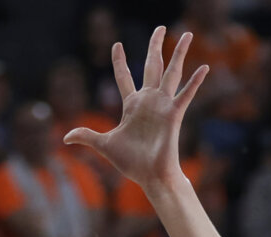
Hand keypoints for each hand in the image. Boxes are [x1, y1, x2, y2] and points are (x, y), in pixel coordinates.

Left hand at [64, 27, 207, 190]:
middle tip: (160, 26)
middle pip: (152, 66)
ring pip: (172, 73)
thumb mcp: (104, 145)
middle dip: (155, 46)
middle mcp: (148, 101)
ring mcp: (162, 106)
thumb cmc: (131, 162)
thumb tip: (65, 137)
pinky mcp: (174, 115)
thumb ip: (87, 136)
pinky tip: (204, 67)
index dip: (119, 61)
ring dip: (179, 54)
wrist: (149, 176)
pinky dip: (195, 82)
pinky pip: (186, 95)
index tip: (117, 45)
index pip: (124, 77)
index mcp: (132, 105)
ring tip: (187, 34)